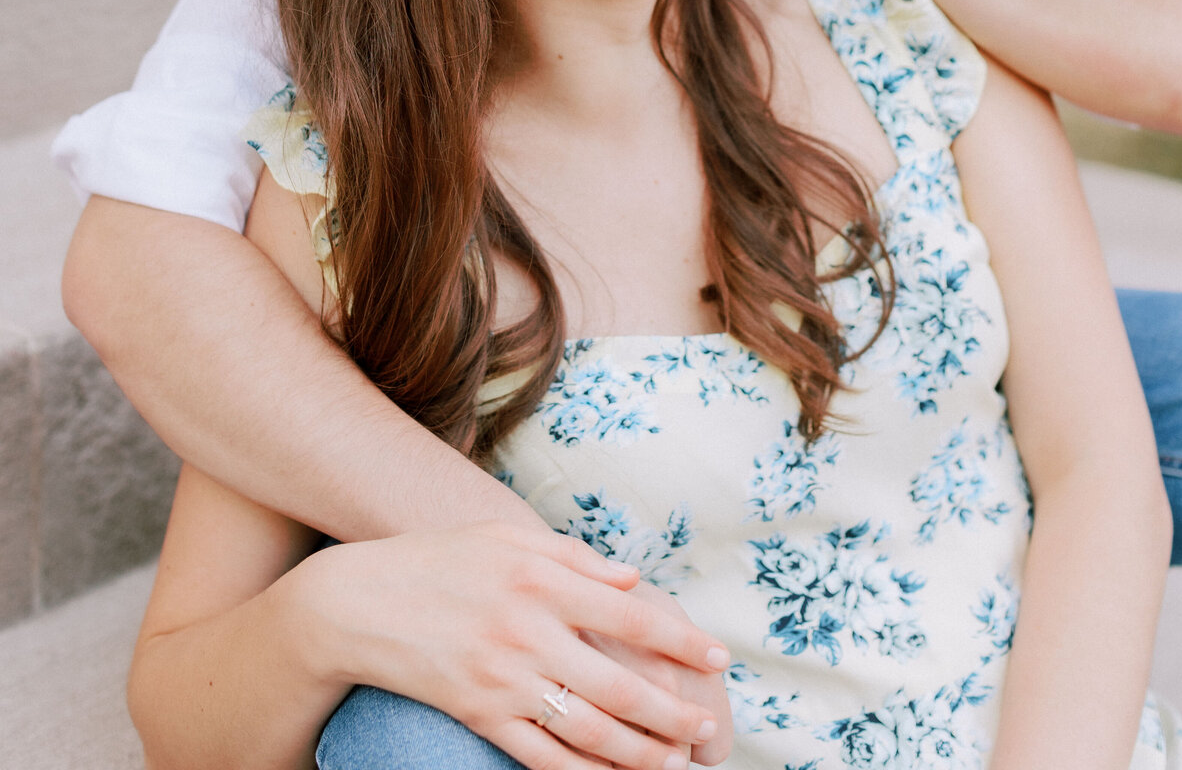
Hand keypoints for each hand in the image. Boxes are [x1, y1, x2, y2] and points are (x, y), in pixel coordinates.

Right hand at [294, 522, 730, 769]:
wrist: (360, 604)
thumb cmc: (441, 560)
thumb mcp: (505, 537)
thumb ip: (573, 556)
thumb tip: (634, 580)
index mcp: (538, 576)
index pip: (628, 614)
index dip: (679, 641)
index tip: (718, 657)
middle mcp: (526, 629)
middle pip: (617, 683)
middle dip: (672, 710)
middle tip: (707, 726)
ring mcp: (503, 679)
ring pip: (588, 728)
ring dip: (640, 751)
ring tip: (676, 760)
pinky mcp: (480, 716)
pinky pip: (543, 756)